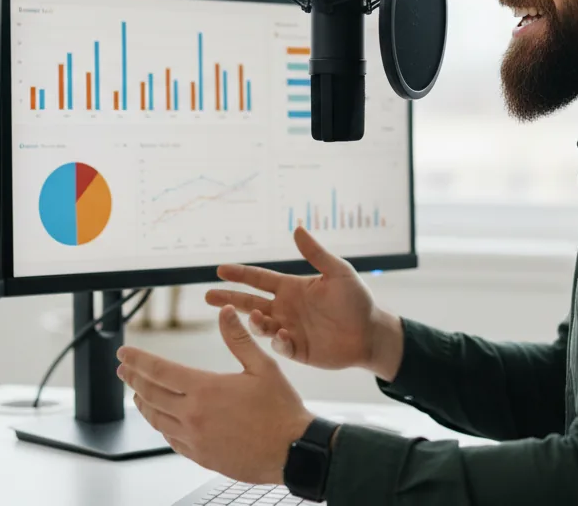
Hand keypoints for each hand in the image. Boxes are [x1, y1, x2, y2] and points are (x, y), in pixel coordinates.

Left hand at [117, 305, 313, 484]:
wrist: (293, 451)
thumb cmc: (281, 409)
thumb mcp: (263, 367)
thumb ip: (239, 339)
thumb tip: (226, 313)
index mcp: (206, 389)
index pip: (160, 370)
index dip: (139, 360)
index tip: (124, 353)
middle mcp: (194, 415)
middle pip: (151, 394)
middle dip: (133, 379)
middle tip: (124, 370)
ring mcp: (195, 438)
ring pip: (157, 419)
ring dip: (143, 403)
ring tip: (138, 393)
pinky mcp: (201, 455)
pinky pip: (171, 439)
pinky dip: (161, 425)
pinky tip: (163, 420)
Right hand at [205, 227, 402, 378]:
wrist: (370, 332)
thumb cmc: (356, 300)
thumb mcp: (338, 272)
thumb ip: (316, 253)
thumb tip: (297, 228)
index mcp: (291, 288)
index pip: (259, 279)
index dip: (239, 274)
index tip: (219, 270)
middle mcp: (285, 308)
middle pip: (249, 302)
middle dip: (228, 299)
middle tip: (207, 296)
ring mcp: (288, 329)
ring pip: (259, 325)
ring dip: (252, 321)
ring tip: (252, 316)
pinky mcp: (296, 350)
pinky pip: (280, 346)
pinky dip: (277, 340)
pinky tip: (281, 335)